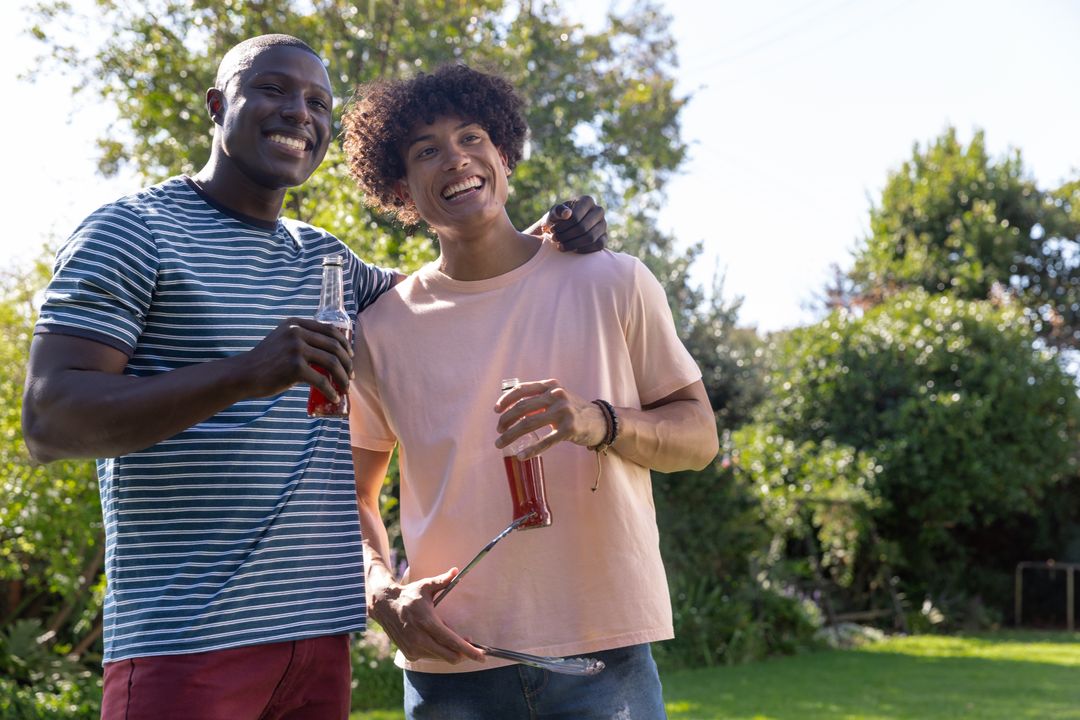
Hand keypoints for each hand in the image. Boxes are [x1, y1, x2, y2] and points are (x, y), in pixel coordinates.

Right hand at [240, 317, 352, 401]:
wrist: (244, 374)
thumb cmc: (265, 362)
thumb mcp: (283, 341)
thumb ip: (303, 340)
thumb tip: (330, 353)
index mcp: (296, 324)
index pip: (330, 329)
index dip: (344, 343)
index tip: (350, 356)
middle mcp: (297, 332)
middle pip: (334, 346)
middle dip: (347, 362)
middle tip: (350, 375)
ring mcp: (296, 348)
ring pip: (332, 362)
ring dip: (343, 377)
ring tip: (345, 387)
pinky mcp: (295, 367)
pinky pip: (321, 380)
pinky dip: (331, 390)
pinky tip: (334, 396)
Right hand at [368, 569, 485, 663]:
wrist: (384, 606)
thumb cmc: (409, 595)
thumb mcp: (425, 585)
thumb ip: (442, 581)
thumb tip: (456, 570)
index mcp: (427, 622)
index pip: (452, 641)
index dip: (468, 650)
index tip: (482, 657)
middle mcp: (420, 639)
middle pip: (449, 655)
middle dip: (464, 653)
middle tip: (470, 643)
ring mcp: (413, 648)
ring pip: (441, 657)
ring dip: (450, 650)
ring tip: (447, 632)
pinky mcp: (409, 654)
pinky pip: (431, 657)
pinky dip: (437, 650)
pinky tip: (434, 638)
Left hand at [494, 379, 607, 457]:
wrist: (601, 420)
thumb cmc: (574, 409)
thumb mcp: (558, 396)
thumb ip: (539, 398)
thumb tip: (511, 408)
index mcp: (550, 386)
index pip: (522, 389)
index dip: (505, 400)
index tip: (496, 411)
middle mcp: (556, 396)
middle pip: (522, 408)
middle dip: (505, 421)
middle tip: (498, 431)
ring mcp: (563, 412)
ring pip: (528, 424)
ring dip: (510, 435)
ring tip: (501, 444)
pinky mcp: (569, 429)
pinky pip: (545, 441)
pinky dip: (531, 450)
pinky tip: (521, 456)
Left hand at [542, 196, 606, 253]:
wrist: (564, 228)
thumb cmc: (559, 218)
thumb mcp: (554, 213)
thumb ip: (558, 211)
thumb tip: (567, 214)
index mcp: (587, 201)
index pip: (575, 216)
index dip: (562, 226)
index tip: (552, 230)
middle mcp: (598, 211)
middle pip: (583, 228)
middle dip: (566, 236)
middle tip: (555, 239)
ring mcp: (603, 224)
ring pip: (591, 237)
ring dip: (573, 244)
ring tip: (561, 246)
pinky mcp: (605, 237)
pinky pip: (598, 245)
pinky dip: (584, 249)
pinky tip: (573, 250)